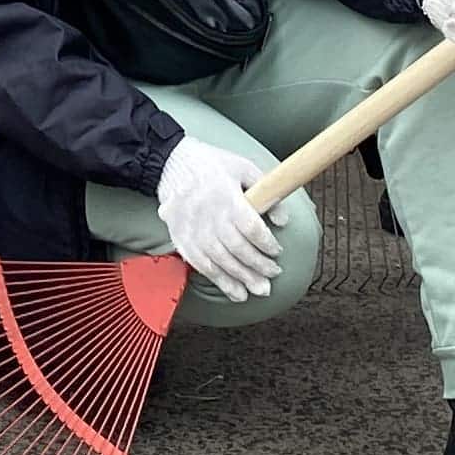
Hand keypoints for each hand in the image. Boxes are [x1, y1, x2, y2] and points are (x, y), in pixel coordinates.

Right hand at [151, 134, 280, 302]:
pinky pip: (202, 266)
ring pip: (221, 262)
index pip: (250, 227)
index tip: (277, 251)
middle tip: (274, 274)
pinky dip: (220, 281)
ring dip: (243, 279)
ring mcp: (193, 230)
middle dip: (259, 266)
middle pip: (238, 249)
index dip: (266, 243)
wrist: (170, 163)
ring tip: (260, 289)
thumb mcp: (243, 167)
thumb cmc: (211, 164)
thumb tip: (283, 220)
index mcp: (225, 196)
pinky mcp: (181, 239)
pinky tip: (236, 291)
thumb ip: (266, 191)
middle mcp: (209, 216)